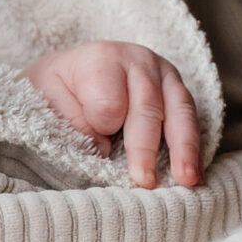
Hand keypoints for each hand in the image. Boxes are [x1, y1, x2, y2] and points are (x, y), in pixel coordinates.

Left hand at [25, 41, 202, 187]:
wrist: (71, 73)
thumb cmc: (58, 90)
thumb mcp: (47, 99)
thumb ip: (71, 120)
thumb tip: (106, 148)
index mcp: (101, 58)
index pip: (109, 103)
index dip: (100, 128)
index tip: (93, 141)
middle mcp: (137, 60)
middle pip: (147, 107)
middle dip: (145, 148)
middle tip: (144, 182)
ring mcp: (163, 72)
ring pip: (179, 111)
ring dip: (184, 148)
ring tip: (187, 180)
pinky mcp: (178, 89)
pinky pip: (191, 118)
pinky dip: (194, 148)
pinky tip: (195, 174)